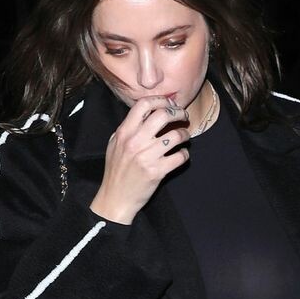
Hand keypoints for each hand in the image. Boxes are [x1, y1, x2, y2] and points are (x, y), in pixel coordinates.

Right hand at [90, 99, 189, 223]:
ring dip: (185, 134)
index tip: (170, 103)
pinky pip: (180, 156)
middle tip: (184, 117)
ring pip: (176, 135)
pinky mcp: (157, 171)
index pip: (144, 104)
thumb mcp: (114, 144)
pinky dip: (185, 154)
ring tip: (185, 137)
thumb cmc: (116, 171)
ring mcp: (147, 156)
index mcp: (124, 132)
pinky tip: (182, 155)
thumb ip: (128, 128)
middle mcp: (135, 141)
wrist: (116, 198)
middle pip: (163, 115)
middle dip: (178, 113)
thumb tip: (146, 113)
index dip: (161, 100)